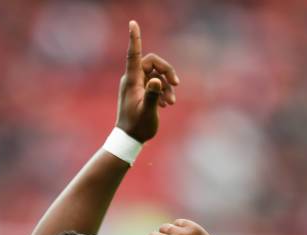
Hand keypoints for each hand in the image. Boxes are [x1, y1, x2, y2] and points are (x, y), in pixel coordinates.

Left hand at [116, 21, 179, 142]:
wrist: (130, 139)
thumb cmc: (137, 127)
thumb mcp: (147, 112)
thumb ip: (152, 96)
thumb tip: (157, 81)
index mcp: (132, 80)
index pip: (133, 55)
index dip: (134, 38)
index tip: (132, 22)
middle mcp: (133, 80)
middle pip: (152, 63)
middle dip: (166, 71)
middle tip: (177, 83)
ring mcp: (137, 86)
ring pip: (156, 75)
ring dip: (167, 86)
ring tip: (171, 103)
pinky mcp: (142, 92)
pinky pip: (155, 84)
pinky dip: (163, 91)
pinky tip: (166, 105)